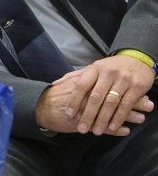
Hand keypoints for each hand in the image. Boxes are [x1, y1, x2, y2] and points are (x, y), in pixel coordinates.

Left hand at [36, 56, 154, 135]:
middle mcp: (108, 73)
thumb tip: (54, 84)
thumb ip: (74, 76)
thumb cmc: (111, 67)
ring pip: (110, 103)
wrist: (137, 59)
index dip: (74, 100)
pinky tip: (112, 127)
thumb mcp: (93, 67)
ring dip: (102, 119)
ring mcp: (123, 80)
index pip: (81, 85)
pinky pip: (126, 105)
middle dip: (87, 114)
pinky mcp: (137, 87)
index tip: (69, 114)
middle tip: (81, 128)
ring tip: (95, 131)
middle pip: (95, 97)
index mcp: (95, 68)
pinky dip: (118, 117)